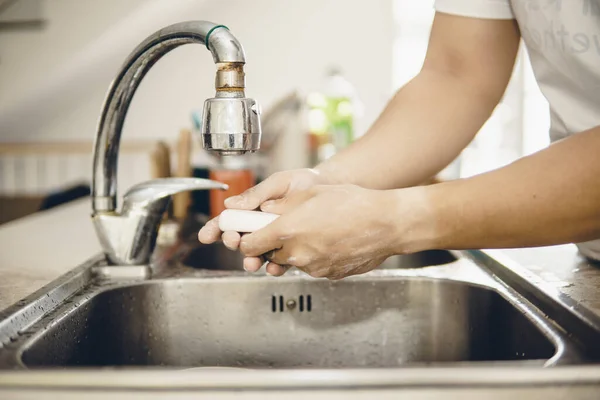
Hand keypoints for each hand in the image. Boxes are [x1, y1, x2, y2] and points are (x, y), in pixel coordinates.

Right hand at [198, 168, 324, 274]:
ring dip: (251, 260)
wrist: (329, 189)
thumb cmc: (302, 182)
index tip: (206, 236)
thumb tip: (231, 203)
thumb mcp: (278, 183)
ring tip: (251, 262)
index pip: (229, 220)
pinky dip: (274, 266)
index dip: (216, 229)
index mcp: (252, 209)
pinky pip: (279, 261)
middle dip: (233, 242)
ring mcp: (274, 238)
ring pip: (257, 254)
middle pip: (239, 240)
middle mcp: (260, 226)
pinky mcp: (290, 248)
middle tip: (233, 240)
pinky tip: (274, 266)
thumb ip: (256, 194)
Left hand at [238, 185, 422, 279]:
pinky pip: (312, 266)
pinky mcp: (329, 275)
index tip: (249, 235)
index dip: (247, 240)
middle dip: (273, 244)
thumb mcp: (311, 194)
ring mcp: (314, 267)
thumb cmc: (353, 204)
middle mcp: (298, 254)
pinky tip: (330, 240)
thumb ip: (281, 205)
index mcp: (288, 231)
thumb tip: (265, 210)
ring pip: (292, 262)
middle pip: (269, 256)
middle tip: (288, 228)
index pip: (250, 245)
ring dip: (295, 250)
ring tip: (315, 231)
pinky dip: (315, 256)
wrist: (386, 224)